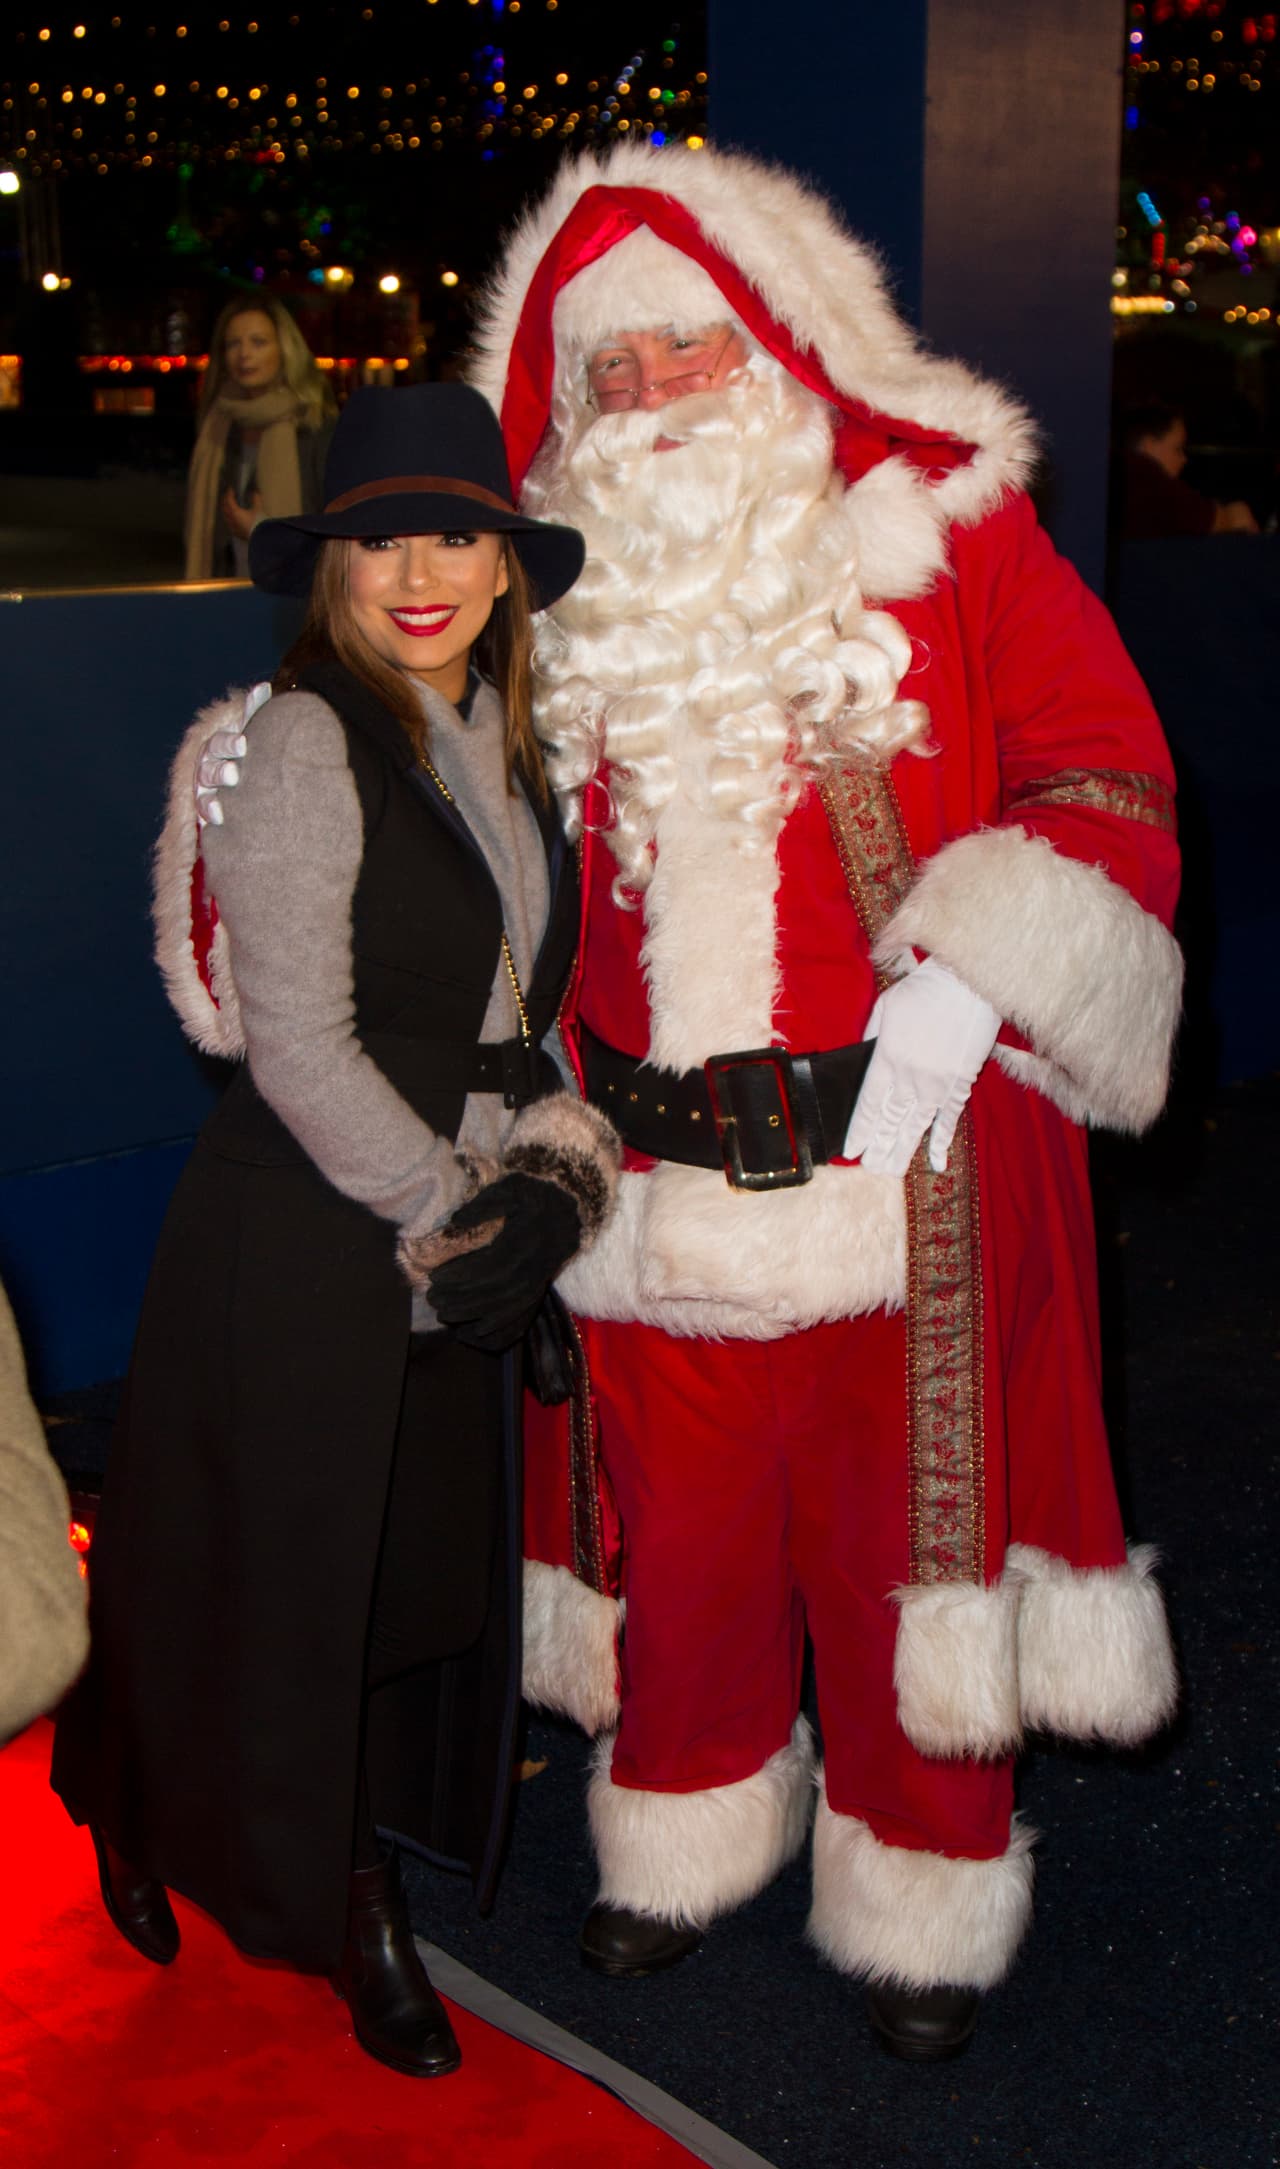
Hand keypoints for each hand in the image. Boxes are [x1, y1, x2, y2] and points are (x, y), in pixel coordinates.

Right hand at [194, 681, 270, 829]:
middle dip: (221, 765)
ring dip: (215, 785)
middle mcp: (208, 763)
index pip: (221, 740)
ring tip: (230, 785)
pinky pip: (202, 810)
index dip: (230, 741)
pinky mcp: (204, 810)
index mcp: (220, 744)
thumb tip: (263, 687)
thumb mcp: (250, 734)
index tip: (244, 744)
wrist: (247, 795)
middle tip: (235, 770)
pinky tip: (220, 817)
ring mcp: (204, 787)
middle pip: (210, 760)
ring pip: (204, 783)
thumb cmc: (248, 757)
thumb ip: (254, 712)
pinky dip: (209, 811)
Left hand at [220, 485, 263, 541]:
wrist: (262, 537)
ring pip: (226, 518)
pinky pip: (230, 525)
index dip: (229, 494)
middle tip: (227, 497)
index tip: (231, 489)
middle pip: (225, 509)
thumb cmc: (259, 522)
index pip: (229, 500)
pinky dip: (230, 520)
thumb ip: (256, 500)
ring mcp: (234, 528)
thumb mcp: (259, 509)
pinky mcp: (238, 534)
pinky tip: (233, 521)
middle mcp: (232, 520)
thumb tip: (255, 493)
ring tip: (229, 508)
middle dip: (225, 502)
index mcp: (235, 512)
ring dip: (227, 511)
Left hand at [427, 1172, 582, 1352]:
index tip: (435, 1276)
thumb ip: (484, 1203)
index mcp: (528, 1234)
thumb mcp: (510, 1185)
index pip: (492, 1262)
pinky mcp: (543, 1285)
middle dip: (463, 1298)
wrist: (571, 1203)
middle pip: (498, 1289)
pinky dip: (501, 1326)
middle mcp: (538, 1260)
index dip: (462, 1273)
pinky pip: (524, 1314)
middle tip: (434, 1300)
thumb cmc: (533, 1191)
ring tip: (446, 1316)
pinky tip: (477, 1331)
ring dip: (477, 1315)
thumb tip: (456, 1220)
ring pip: (510, 1305)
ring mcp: (543, 1276)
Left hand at [844, 957, 999, 1175]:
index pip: (868, 1106)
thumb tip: (863, 1059)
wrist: (967, 983)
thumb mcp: (885, 1008)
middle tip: (870, 1169)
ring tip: (891, 1171)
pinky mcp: (960, 1084)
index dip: (859, 1132)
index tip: (851, 1151)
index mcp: (886, 1059)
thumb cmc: (923, 990)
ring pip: (915, 1126)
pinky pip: (948, 1120)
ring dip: (903, 1150)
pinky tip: (936, 1162)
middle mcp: (909, 1078)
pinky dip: (941, 1142)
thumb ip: (871, 1037)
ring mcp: (936, 1084)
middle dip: (878, 1147)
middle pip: (889, 1122)